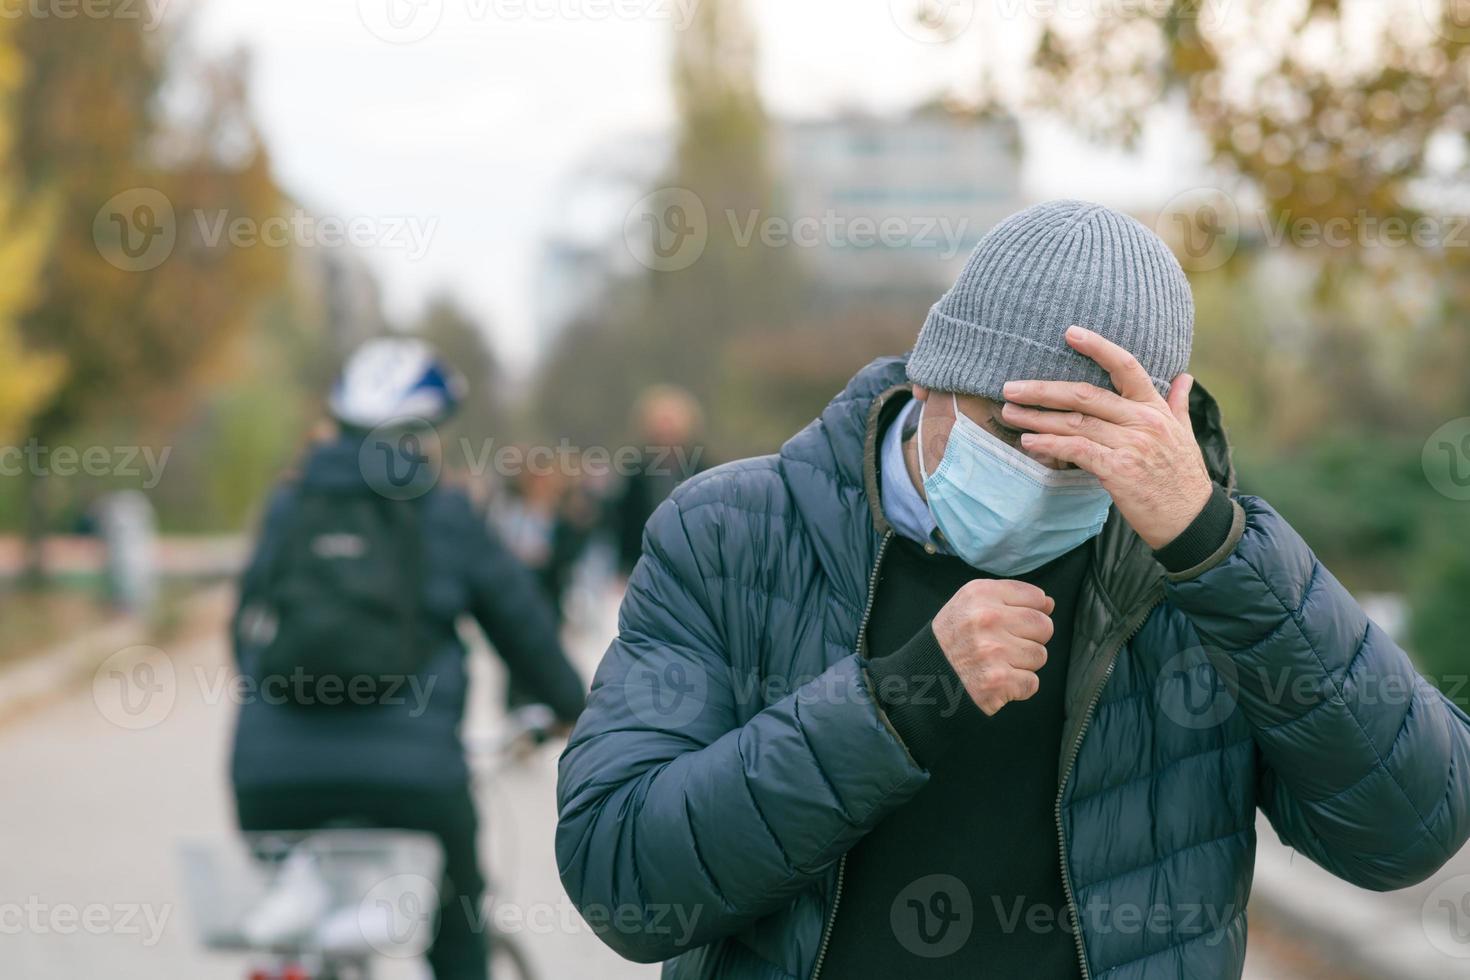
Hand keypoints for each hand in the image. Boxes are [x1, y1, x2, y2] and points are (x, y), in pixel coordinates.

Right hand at [932, 579, 1055, 715]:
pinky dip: (1018, 686)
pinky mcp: (998, 680)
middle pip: (1044, 626)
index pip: (1036, 597)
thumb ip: (1009, 597)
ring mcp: (993, 650)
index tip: (1013, 622)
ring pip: (1040, 655)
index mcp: (980, 594)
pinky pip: (1032, 682)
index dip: (1030, 612)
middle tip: (1006, 645)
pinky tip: (998, 680)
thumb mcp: (970, 604)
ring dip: (1023, 663)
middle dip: (1031, 638)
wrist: (927, 676)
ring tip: (998, 663)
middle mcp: (987, 618)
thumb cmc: (953, 639)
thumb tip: (1049, 603)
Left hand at [1000, 325, 1213, 549]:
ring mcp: (1131, 445)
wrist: (1192, 521)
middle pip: (1085, 395)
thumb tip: (1185, 376)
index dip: (1098, 347)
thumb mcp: (1185, 435)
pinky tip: (1029, 441)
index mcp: (1155, 408)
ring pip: (1075, 423)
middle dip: (1043, 390)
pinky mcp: (1119, 471)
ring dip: (1037, 418)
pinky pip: (1077, 451)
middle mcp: (1143, 421)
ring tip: (1009, 413)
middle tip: (1010, 387)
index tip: (1069, 332)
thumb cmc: (1184, 479)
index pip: (1126, 366)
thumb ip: (1177, 404)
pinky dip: (1050, 444)